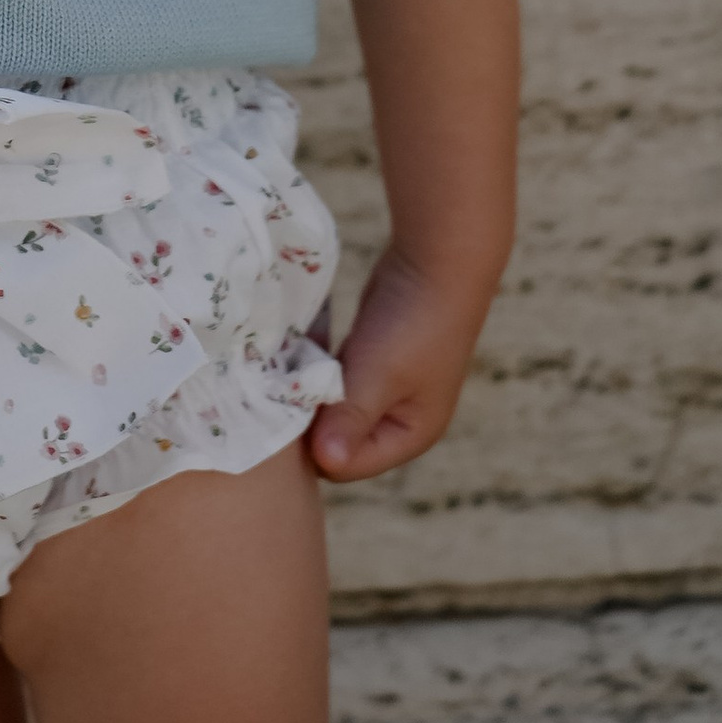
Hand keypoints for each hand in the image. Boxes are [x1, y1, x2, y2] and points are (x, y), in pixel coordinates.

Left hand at [306, 246, 489, 484]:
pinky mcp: (371, 355)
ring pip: (332, 402)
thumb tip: (325, 462)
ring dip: (309, 387)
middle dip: (310, 415)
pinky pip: (333, 374)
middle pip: (337, 436)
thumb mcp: (378, 376)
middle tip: (282, 387)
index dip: (315, 444)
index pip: (348, 464)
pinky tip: (297, 346)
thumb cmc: (413, 325)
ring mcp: (385, 385)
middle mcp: (399, 417)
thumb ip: (349, 419)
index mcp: (411, 435)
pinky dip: (315, 365)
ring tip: (285, 366)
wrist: (439, 258)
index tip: (289, 410)